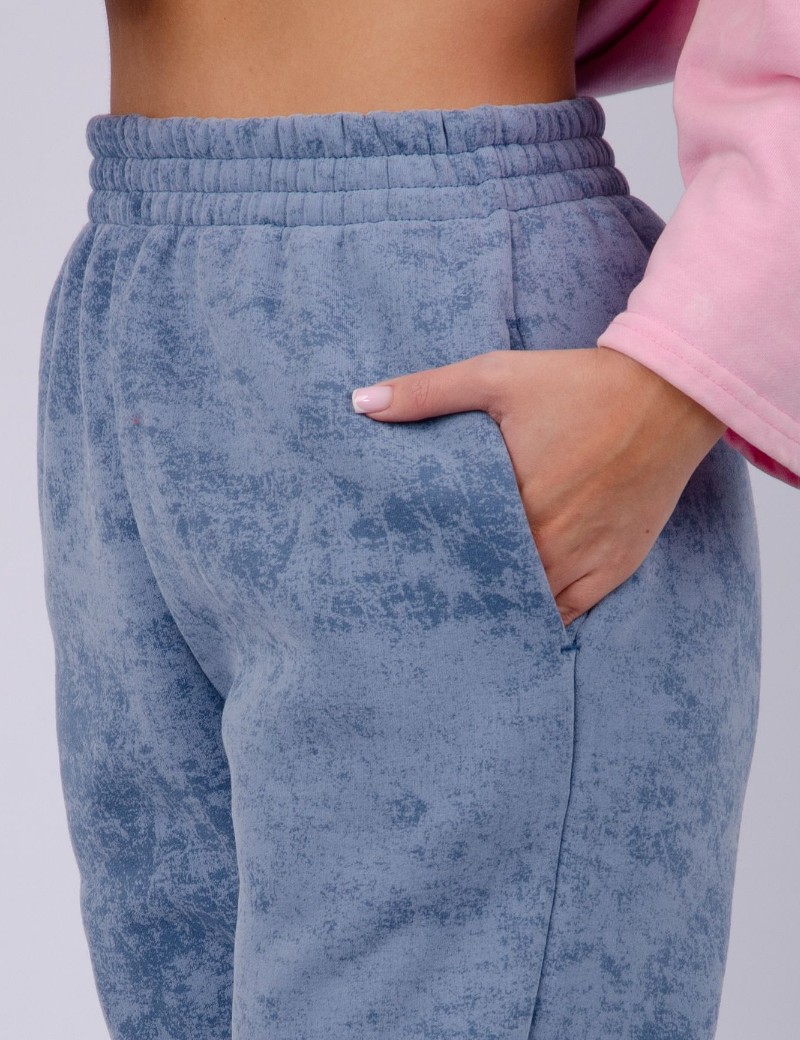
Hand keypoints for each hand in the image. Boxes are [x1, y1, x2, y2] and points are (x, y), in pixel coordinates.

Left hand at [351, 347, 726, 625]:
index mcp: (513, 502)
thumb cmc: (579, 384)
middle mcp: (549, 542)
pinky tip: (517, 621)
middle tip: (428, 601)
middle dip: (461, 591)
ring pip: (529, 607)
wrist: (668, 394)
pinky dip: (544, 617)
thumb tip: (360, 403)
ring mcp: (586, 560)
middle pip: (490, 586)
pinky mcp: (617, 567)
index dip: (429, 563)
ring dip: (500, 609)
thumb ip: (427, 393)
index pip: (455, 551)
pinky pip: (572, 613)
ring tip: (465, 618)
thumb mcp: (497, 376)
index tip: (404, 572)